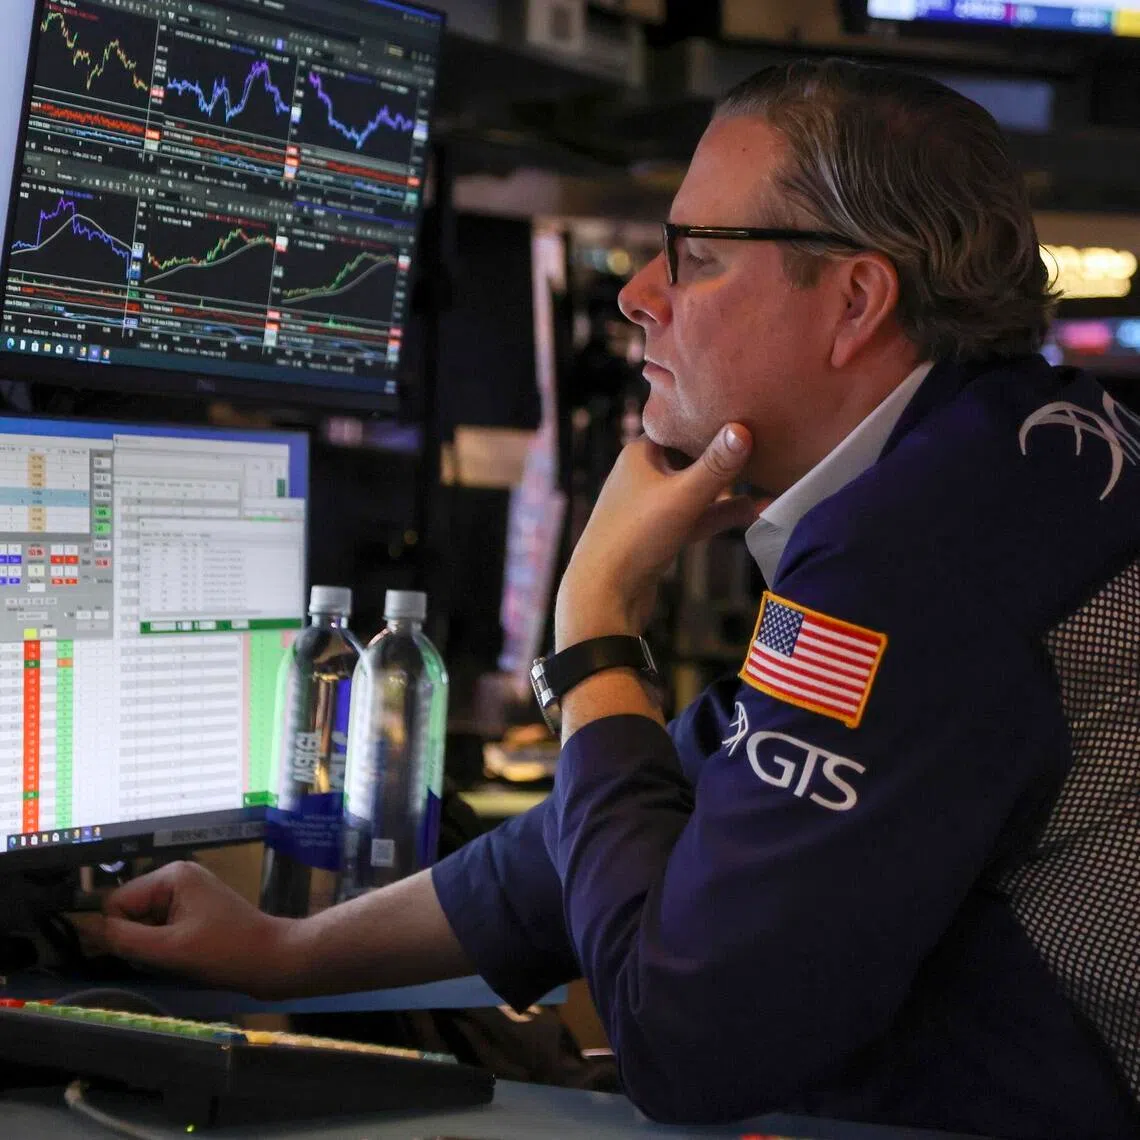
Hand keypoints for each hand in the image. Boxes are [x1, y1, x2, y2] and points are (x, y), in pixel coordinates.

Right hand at [84, 861, 297, 998]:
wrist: (273, 960)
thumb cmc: (225, 951)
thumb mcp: (169, 948)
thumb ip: (124, 938)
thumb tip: (85, 928)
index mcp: (172, 875)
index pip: (117, 901)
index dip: (121, 932)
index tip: (144, 952)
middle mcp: (179, 877)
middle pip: (130, 911)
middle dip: (138, 939)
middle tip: (167, 956)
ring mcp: (189, 894)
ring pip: (144, 924)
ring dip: (152, 946)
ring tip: (180, 957)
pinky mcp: (196, 912)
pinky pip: (162, 929)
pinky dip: (166, 947)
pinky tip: (186, 957)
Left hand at [555, 424, 764, 647]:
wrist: (604, 594)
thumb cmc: (637, 536)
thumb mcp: (683, 496)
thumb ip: (716, 465)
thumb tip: (743, 428)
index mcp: (641, 453)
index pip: (680, 423)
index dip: (710, 417)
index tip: (745, 412)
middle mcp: (643, 473)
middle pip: (691, 455)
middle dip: (725, 452)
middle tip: (766, 440)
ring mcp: (651, 505)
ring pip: (696, 488)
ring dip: (728, 487)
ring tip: (769, 477)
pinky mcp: (659, 533)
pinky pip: (695, 515)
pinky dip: (720, 513)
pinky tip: (754, 511)